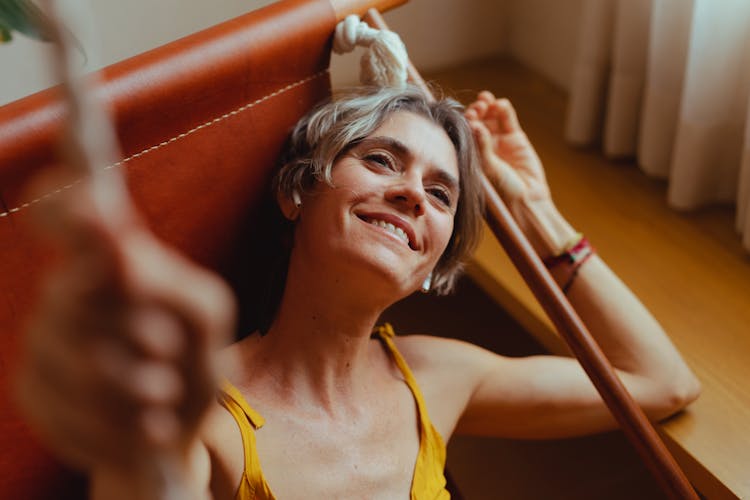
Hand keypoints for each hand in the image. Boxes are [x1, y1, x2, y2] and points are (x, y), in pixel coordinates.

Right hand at [14, 174, 234, 475]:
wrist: (174, 427)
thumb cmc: (193, 357)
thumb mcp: (205, 316)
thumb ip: (169, 283)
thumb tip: (122, 253)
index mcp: (114, 256)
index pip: (68, 210)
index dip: (66, 203)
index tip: (89, 197)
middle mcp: (68, 286)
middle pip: (75, 296)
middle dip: (139, 332)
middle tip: (168, 348)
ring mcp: (42, 335)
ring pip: (82, 362)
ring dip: (140, 387)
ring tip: (163, 391)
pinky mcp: (31, 386)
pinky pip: (74, 411)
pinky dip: (123, 423)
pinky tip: (143, 422)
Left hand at [465, 91, 575, 256]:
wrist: (525, 203)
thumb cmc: (500, 194)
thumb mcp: (486, 170)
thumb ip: (481, 147)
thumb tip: (474, 124)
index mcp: (469, 156)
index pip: (463, 133)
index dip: (464, 121)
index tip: (466, 116)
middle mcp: (482, 148)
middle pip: (475, 121)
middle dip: (475, 111)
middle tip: (477, 108)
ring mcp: (498, 142)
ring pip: (490, 118)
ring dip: (487, 106)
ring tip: (486, 101)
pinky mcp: (515, 139)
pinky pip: (507, 120)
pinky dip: (503, 109)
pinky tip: (500, 104)